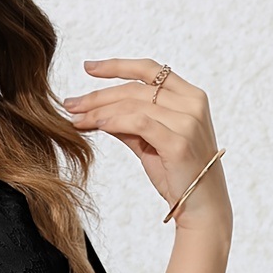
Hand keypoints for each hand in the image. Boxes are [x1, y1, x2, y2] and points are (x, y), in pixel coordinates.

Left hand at [62, 59, 231, 235]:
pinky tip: (96, 125)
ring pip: (134, 104)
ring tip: (76, 119)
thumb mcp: (151, 143)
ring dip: (99, 111)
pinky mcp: (179, 141)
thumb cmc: (178, 175)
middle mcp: (192, 103)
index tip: (88, 68)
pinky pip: (139, 123)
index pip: (149, 70)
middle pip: (136, 88)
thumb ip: (131, 124)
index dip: (117, 66)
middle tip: (70, 103)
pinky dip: (114, 121)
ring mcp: (188, 121)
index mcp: (190, 96)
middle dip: (98, 95)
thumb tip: (99, 113)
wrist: (201, 207)